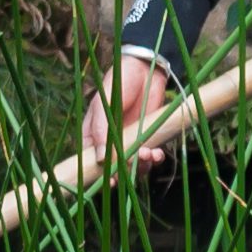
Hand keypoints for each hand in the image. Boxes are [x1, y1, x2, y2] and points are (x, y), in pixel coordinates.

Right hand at [79, 52, 178, 172]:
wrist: (145, 69)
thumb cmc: (118, 82)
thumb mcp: (105, 104)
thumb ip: (101, 131)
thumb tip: (100, 160)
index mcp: (93, 136)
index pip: (93, 162)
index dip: (101, 175)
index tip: (111, 183)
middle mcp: (111, 143)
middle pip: (115, 168)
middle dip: (126, 171)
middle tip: (135, 164)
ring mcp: (130, 141)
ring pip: (134, 165)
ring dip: (142, 165)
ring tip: (150, 154)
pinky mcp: (148, 138)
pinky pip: (150, 156)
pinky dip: (154, 158)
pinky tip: (158, 153)